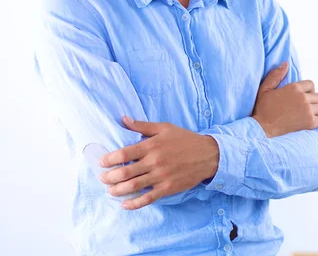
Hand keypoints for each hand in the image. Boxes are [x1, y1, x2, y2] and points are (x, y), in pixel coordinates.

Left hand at [98, 116, 218, 209]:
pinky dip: (134, 203)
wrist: (208, 155)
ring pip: (132, 186)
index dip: (109, 159)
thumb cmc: (185, 140)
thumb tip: (124, 119)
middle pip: (124, 172)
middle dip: (109, 177)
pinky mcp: (167, 188)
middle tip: (102, 178)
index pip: (123, 154)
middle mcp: (154, 161)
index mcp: (152, 145)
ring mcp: (160, 176)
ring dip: (117, 190)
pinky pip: (147, 198)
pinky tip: (125, 204)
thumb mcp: (165, 128)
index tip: (101, 162)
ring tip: (109, 191)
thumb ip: (143, 126)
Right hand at [252, 62, 317, 137]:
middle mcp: (303, 98)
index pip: (311, 84)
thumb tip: (286, 64)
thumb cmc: (262, 109)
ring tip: (312, 116)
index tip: (304, 96)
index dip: (308, 90)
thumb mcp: (265, 89)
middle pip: (317, 97)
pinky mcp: (310, 123)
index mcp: (294, 88)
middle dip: (313, 101)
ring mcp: (308, 110)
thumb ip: (275, 75)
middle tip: (307, 108)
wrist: (262, 128)